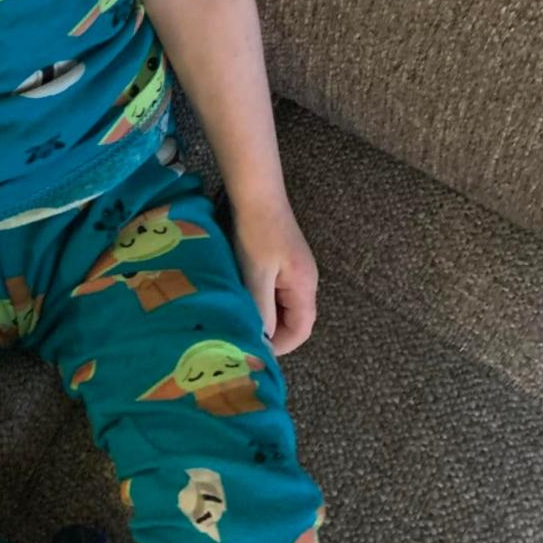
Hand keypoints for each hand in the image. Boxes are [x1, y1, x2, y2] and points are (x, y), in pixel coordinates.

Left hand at [229, 195, 317, 357]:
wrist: (256, 193)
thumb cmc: (257, 234)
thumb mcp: (257, 276)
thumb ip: (262, 310)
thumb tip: (261, 341)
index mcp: (305, 287)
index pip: (301, 330)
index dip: (280, 345)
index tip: (254, 349)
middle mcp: (304, 281)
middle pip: (292, 319)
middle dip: (270, 331)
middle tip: (242, 334)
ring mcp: (293, 270)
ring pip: (281, 305)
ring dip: (262, 313)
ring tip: (238, 317)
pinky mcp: (281, 260)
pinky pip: (273, 290)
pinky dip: (258, 297)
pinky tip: (239, 296)